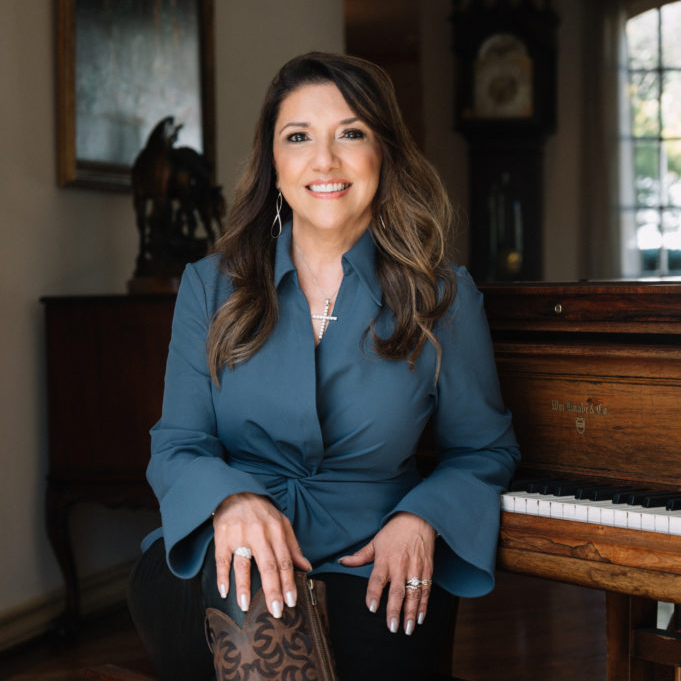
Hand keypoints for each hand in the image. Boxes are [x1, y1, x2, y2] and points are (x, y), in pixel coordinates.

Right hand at [212, 492, 311, 617]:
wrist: (237, 492)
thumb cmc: (262, 512)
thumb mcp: (282, 524)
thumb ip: (293, 547)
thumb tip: (306, 568)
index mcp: (276, 531)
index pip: (285, 561)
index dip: (288, 582)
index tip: (292, 601)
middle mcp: (259, 534)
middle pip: (267, 565)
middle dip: (272, 590)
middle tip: (276, 611)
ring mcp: (239, 536)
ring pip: (243, 564)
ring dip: (244, 587)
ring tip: (247, 607)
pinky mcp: (222, 537)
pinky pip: (222, 559)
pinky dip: (222, 576)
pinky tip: (224, 591)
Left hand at [338, 512, 435, 634]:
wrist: (418, 518)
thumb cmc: (394, 531)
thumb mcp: (376, 540)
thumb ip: (360, 555)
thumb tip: (342, 561)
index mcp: (385, 558)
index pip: (377, 578)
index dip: (374, 593)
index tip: (371, 608)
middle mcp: (400, 564)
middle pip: (397, 590)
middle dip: (394, 610)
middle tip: (392, 627)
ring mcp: (415, 568)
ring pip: (413, 593)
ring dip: (411, 612)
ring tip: (407, 629)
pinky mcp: (427, 569)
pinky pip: (426, 590)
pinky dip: (423, 605)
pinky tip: (420, 618)